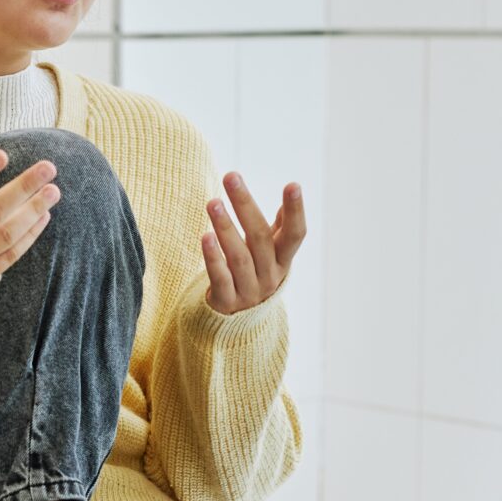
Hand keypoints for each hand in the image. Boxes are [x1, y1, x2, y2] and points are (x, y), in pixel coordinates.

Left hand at [202, 172, 305, 314]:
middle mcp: (270, 275)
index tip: (293, 185)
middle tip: (231, 176)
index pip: (296, 234)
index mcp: (284, 260)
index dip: (296, 211)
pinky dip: (213, 258)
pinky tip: (205, 236)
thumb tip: (293, 191)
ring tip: (213, 203)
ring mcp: (249, 290)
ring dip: (226, 228)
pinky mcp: (227, 302)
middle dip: (245, 204)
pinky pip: (220, 278)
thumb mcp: (272, 253)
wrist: (239, 323)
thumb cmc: (255, 274)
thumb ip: (280, 226)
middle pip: (260, 237)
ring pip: (239, 257)